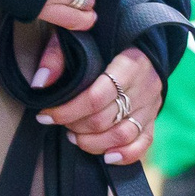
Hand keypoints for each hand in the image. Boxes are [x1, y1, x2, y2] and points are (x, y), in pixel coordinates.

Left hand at [36, 45, 164, 164]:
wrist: (140, 41)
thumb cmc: (104, 42)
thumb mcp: (79, 39)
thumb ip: (57, 56)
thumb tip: (41, 83)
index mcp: (129, 63)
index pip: (96, 97)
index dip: (68, 111)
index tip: (46, 115)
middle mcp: (144, 86)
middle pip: (106, 119)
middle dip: (76, 126)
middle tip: (62, 124)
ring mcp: (151, 105)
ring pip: (122, 135)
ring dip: (93, 142)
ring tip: (75, 136)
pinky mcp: (153, 118)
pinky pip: (143, 144)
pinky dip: (124, 154)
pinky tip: (106, 156)